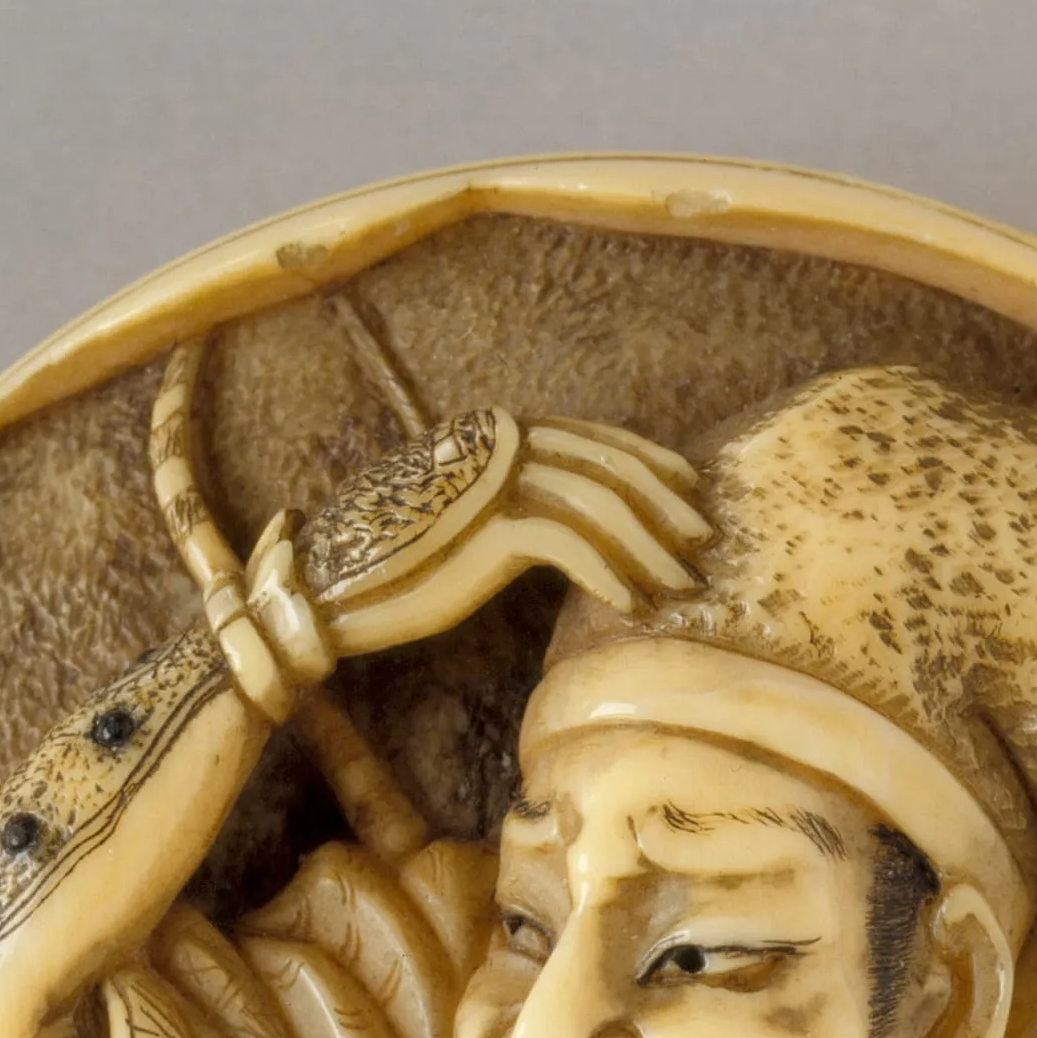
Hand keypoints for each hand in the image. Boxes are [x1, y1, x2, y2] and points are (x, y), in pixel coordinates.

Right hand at [292, 410, 711, 657]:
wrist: (332, 583)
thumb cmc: (397, 561)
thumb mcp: (468, 518)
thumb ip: (516, 504)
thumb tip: (570, 522)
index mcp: (499, 430)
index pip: (595, 439)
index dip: (651, 465)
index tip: (691, 495)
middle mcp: (501, 440)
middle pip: (609, 465)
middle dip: (666, 505)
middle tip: (704, 543)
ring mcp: (496, 479)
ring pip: (601, 505)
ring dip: (650, 550)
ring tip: (681, 587)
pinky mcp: (490, 526)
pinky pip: (569, 546)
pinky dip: (608, 576)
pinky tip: (631, 606)